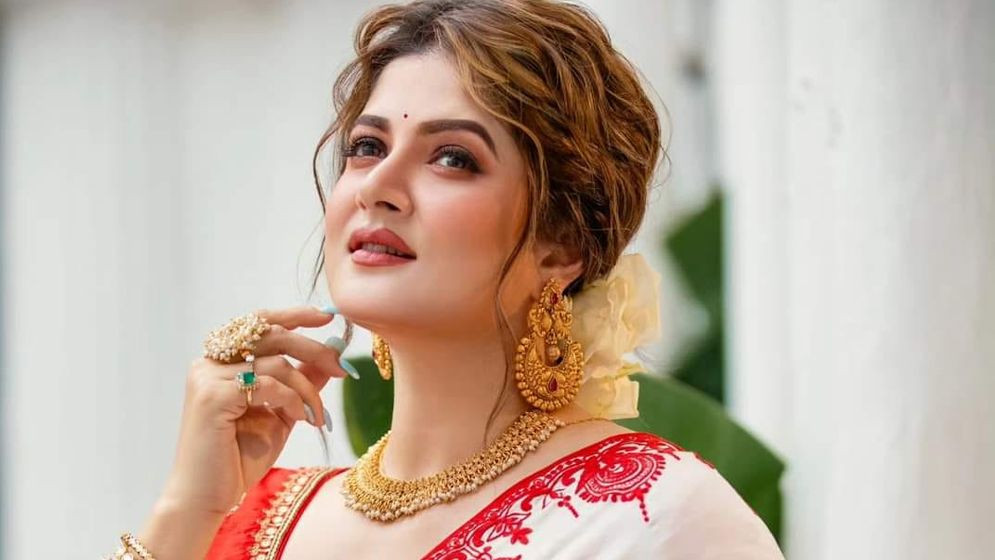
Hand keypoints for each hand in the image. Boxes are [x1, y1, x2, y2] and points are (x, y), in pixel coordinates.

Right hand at [157, 306, 347, 515]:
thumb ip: (301, 382)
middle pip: (270, 333)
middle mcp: (210, 362)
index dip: (293, 315)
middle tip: (341, 368)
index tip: (326, 316)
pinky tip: (299, 419)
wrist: (208, 497)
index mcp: (221, 361)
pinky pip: (268, 385)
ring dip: (307, 389)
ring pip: (276, 362)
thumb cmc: (239, 457)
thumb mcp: (281, 412)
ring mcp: (208, 376)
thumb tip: (332, 356)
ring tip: (316, 415)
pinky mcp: (213, 395)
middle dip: (313, 348)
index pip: (258, 322)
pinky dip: (292, 400)